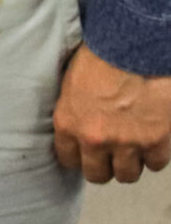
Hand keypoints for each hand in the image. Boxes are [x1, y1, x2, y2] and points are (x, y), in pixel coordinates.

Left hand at [54, 44, 170, 183]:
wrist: (133, 48)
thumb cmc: (98, 57)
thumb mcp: (70, 84)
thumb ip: (72, 111)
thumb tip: (74, 127)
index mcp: (68, 123)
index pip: (67, 159)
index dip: (78, 158)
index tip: (84, 154)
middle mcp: (94, 139)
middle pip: (98, 175)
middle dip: (104, 167)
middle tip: (110, 156)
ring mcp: (126, 143)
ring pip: (127, 175)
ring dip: (130, 164)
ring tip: (132, 149)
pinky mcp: (155, 142)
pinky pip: (155, 164)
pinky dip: (154, 155)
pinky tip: (151, 141)